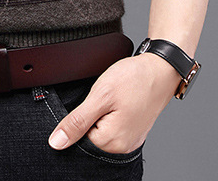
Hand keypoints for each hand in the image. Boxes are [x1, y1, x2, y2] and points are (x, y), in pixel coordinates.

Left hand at [47, 53, 180, 152]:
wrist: (160, 69)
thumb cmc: (134, 79)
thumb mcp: (100, 96)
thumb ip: (77, 121)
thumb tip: (56, 143)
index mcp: (112, 142)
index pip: (79, 138)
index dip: (79, 115)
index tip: (92, 100)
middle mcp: (123, 147)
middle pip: (90, 136)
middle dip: (90, 116)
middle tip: (104, 97)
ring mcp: (130, 139)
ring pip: (101, 129)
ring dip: (100, 113)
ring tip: (113, 98)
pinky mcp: (134, 130)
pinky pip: (113, 126)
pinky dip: (110, 113)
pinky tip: (117, 101)